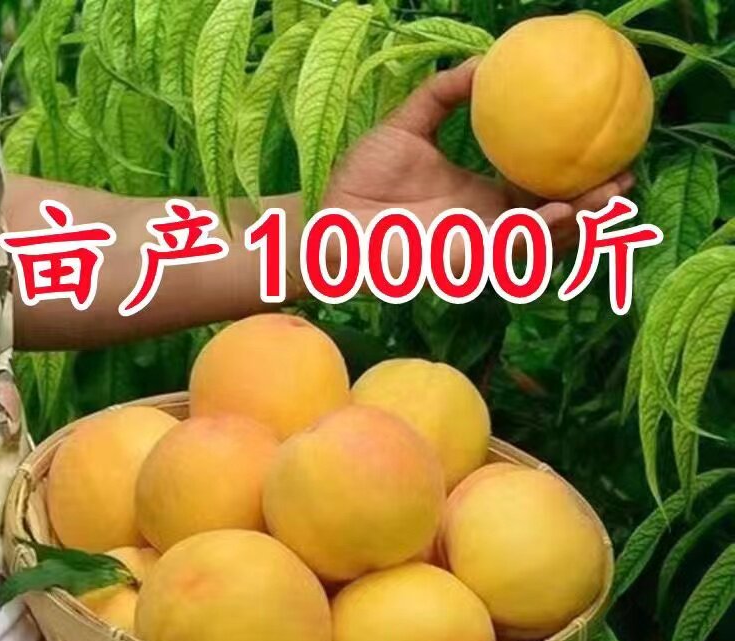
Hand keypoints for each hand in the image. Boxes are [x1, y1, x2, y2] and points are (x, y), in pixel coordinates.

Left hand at [324, 58, 633, 256]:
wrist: (329, 218)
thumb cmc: (362, 178)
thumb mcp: (408, 125)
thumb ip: (444, 94)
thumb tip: (484, 60)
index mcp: (480, 195)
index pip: (537, 185)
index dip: (571, 173)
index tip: (604, 148)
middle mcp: (486, 224)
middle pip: (551, 218)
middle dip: (591, 205)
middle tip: (625, 179)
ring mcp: (477, 247)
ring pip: (539, 241)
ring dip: (577, 222)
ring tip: (609, 195)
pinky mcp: (462, 265)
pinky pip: (508, 253)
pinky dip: (537, 236)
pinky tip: (559, 210)